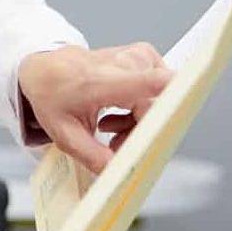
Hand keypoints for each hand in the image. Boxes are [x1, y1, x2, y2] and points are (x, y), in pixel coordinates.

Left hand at [18, 44, 172, 173]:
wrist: (42, 67)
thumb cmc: (51, 95)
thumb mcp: (63, 132)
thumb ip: (93, 156)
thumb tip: (120, 174)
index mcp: (102, 80)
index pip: (151, 82)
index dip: (177, 95)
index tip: (189, 106)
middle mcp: (125, 64)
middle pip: (157, 107)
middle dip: (142, 133)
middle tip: (115, 145)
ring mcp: (136, 56)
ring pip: (158, 101)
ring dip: (139, 123)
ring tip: (109, 130)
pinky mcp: (143, 56)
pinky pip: (155, 92)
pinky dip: (140, 110)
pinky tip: (116, 115)